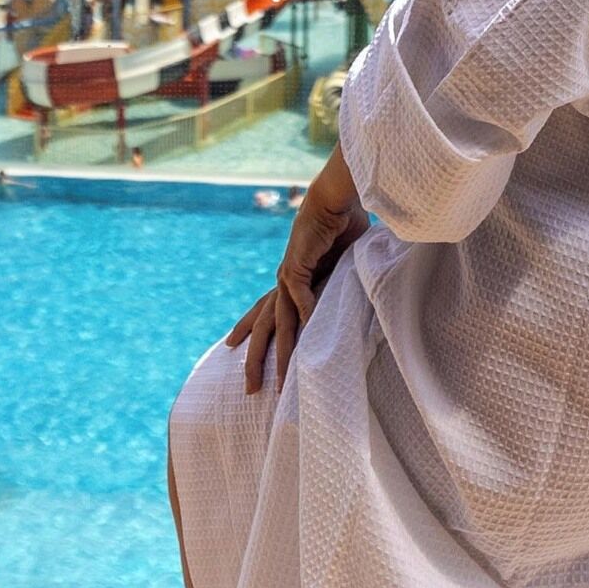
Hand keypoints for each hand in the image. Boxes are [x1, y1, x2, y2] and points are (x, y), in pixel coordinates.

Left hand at [227, 188, 370, 392]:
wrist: (333, 198)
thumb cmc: (340, 224)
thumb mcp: (340, 263)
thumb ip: (340, 283)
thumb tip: (355, 295)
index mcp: (291, 278)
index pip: (266, 310)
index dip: (251, 328)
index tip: (233, 346)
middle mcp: (284, 280)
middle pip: (266, 327)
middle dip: (256, 359)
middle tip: (250, 389)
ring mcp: (288, 275)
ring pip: (280, 323)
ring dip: (280, 353)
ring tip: (280, 380)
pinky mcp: (297, 267)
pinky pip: (299, 300)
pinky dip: (302, 319)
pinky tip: (305, 341)